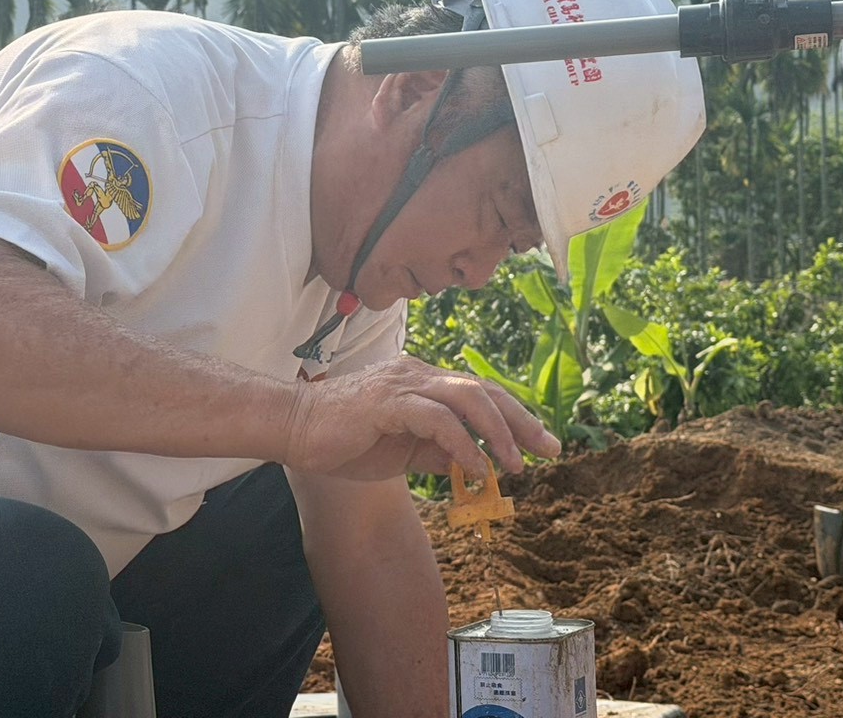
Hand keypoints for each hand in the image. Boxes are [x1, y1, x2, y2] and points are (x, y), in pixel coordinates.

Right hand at [282, 357, 562, 481]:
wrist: (292, 427)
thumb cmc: (341, 439)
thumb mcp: (401, 450)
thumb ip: (436, 451)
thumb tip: (473, 461)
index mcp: (421, 382)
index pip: (478, 394)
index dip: (513, 417)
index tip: (540, 445)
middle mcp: (418, 375)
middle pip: (483, 390)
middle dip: (521, 420)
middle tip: (550, 449)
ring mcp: (404, 385)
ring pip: (468, 398)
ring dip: (498, 432)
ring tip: (516, 463)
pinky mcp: (389, 402)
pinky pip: (438, 420)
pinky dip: (463, 443)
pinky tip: (477, 468)